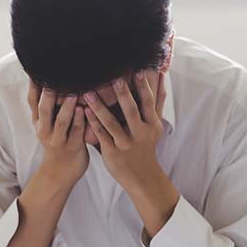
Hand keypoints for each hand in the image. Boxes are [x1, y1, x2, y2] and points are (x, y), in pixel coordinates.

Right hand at [27, 80, 88, 187]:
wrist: (60, 172)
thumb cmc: (58, 141)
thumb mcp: (48, 125)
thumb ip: (49, 105)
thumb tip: (52, 80)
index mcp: (38, 121)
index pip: (32, 100)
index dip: (34, 85)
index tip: (38, 69)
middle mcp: (44, 130)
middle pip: (44, 109)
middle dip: (48, 94)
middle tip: (54, 79)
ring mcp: (58, 140)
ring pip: (61, 121)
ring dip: (66, 107)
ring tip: (73, 94)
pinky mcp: (73, 147)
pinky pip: (77, 132)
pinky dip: (80, 120)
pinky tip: (85, 110)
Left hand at [82, 71, 166, 189]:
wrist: (142, 176)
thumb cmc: (146, 146)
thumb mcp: (155, 125)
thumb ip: (157, 101)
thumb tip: (161, 77)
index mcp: (151, 124)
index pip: (148, 102)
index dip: (144, 86)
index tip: (138, 70)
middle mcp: (140, 133)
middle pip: (132, 111)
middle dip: (124, 94)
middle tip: (115, 77)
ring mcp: (126, 143)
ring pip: (112, 123)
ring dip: (100, 107)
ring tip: (88, 92)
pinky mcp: (113, 151)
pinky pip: (102, 135)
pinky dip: (94, 122)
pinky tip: (85, 111)